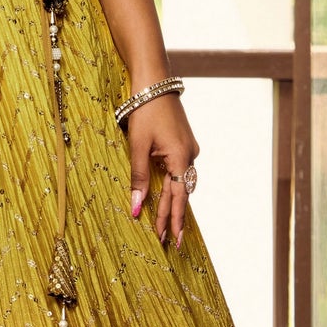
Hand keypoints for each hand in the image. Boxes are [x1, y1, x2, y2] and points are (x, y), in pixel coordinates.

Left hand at [125, 93, 199, 248]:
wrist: (155, 83)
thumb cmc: (145, 111)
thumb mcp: (137, 146)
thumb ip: (138, 177)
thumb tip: (137, 206)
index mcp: (181, 158)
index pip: (176, 198)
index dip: (171, 220)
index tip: (169, 240)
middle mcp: (190, 156)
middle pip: (182, 194)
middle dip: (175, 218)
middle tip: (173, 243)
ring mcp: (189, 149)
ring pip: (182, 183)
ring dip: (175, 203)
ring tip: (169, 225)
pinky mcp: (184, 143)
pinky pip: (181, 170)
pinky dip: (175, 186)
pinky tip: (170, 196)